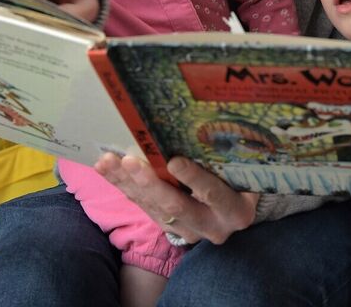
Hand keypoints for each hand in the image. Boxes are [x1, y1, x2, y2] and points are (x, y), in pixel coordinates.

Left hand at [94, 153, 258, 243]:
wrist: (237, 211)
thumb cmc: (243, 180)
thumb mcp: (244, 171)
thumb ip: (227, 157)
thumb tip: (206, 119)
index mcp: (236, 210)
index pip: (214, 194)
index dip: (194, 179)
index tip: (174, 161)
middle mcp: (213, 227)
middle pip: (176, 206)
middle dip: (150, 183)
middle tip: (129, 161)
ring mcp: (189, 232)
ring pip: (153, 208)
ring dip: (128, 184)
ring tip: (108, 161)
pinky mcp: (169, 230)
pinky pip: (143, 208)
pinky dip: (124, 187)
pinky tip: (107, 169)